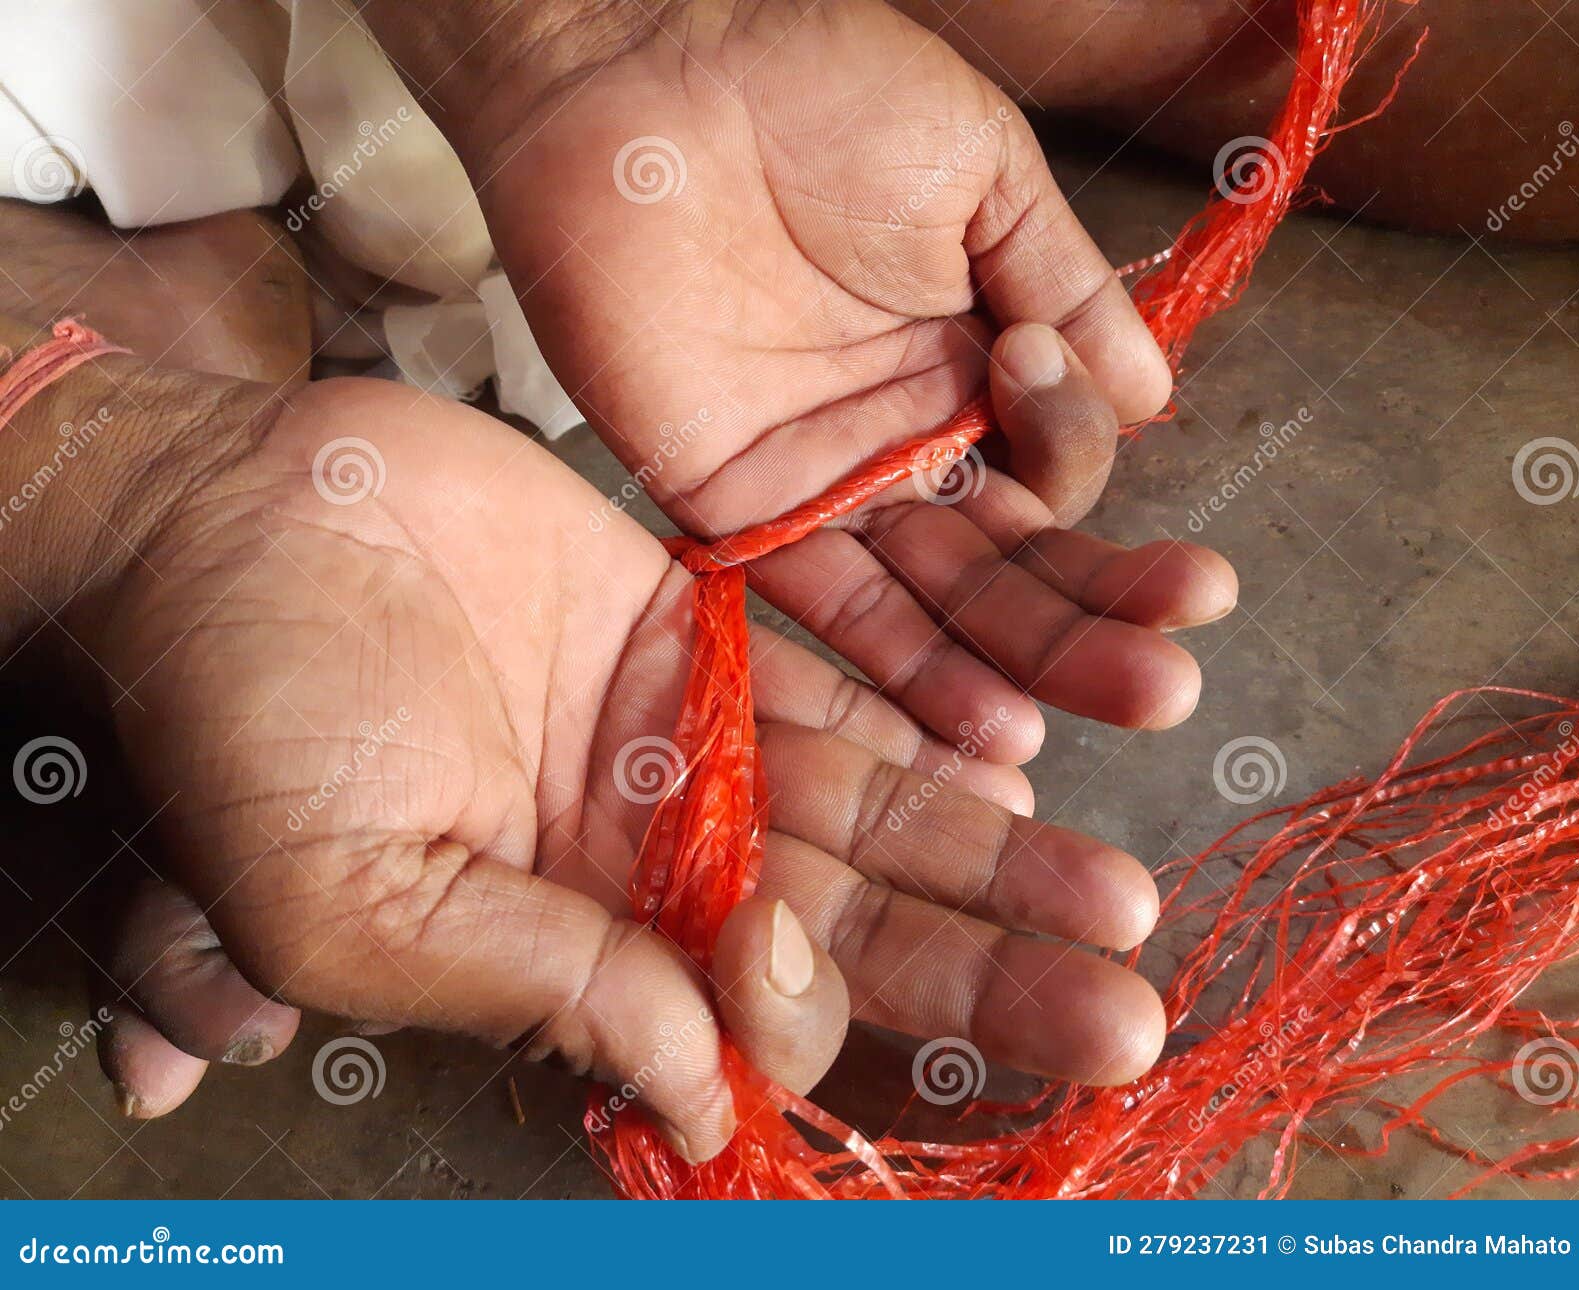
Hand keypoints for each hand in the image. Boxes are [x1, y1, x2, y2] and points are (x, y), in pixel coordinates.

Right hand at [86, 373, 1167, 1160]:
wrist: (230, 520)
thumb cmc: (252, 721)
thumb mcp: (356, 899)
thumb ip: (539, 989)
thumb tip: (703, 1096)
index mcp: (575, 943)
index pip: (739, 1018)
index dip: (805, 1018)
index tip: (808, 980)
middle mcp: (651, 854)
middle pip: (851, 930)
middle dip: (985, 971)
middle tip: (1123, 1010)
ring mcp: (683, 736)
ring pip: (872, 811)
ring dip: (996, 855)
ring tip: (1120, 904)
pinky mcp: (698, 623)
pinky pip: (837, 682)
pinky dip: (928, 719)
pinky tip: (1028, 755)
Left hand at [365, 0, 1238, 762]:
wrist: (644, 70)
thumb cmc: (815, 85)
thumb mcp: (979, 170)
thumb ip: (1064, 285)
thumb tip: (1153, 395)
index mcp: (972, 357)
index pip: (1055, 462)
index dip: (1077, 456)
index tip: (1036, 373)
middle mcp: (908, 437)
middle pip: (1011, 557)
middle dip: (1091, 619)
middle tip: (1168, 680)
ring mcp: (825, 483)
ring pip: (934, 599)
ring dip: (1014, 666)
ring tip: (1094, 720)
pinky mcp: (736, 508)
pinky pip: (824, 605)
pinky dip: (896, 664)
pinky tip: (979, 724)